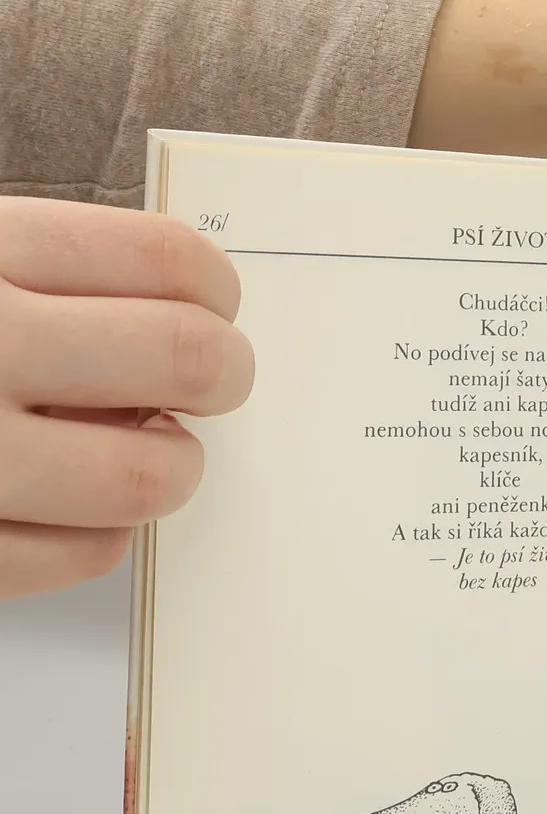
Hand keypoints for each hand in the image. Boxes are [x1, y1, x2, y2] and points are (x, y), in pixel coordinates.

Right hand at [0, 199, 254, 598]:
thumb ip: (59, 281)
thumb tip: (199, 312)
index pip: (166, 258)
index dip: (217, 290)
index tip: (215, 307)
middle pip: (186, 357)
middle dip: (220, 375)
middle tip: (210, 385)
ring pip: (149, 474)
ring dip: (168, 466)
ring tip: (136, 448)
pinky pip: (85, 554)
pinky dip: (99, 534)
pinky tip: (66, 505)